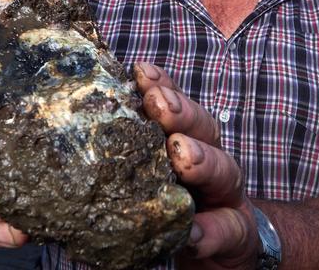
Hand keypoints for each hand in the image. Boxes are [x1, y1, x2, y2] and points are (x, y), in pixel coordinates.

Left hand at [135, 62, 260, 269]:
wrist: (222, 246)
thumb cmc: (173, 201)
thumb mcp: (151, 169)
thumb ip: (131, 147)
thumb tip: (81, 124)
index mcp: (186, 138)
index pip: (176, 105)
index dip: (161, 86)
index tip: (140, 72)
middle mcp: (210, 158)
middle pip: (203, 127)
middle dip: (181, 113)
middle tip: (159, 105)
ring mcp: (227, 194)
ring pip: (224, 169)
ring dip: (204, 160)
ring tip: (184, 159)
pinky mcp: (236, 232)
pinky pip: (228, 229)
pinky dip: (212, 230)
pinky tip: (196, 233)